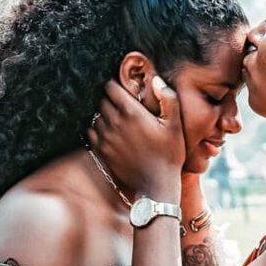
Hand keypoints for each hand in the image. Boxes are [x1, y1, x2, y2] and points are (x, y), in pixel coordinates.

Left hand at [90, 76, 183, 199]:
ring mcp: (105, 138)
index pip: (110, 87)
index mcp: (131, 112)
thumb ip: (168, 98)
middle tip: (122, 105)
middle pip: (102, 100)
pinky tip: (111, 133)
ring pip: (96, 116)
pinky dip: (98, 129)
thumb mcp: (175, 125)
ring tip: (117, 120)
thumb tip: (156, 80)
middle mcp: (114, 122)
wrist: (156, 185)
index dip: (117, 85)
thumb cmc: (169, 154)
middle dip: (110, 99)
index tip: (124, 90)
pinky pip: (91, 132)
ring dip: (104, 114)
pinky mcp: (101, 151)